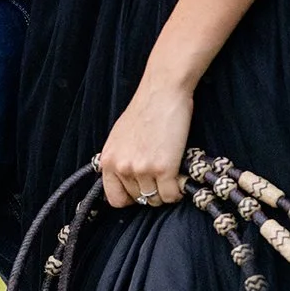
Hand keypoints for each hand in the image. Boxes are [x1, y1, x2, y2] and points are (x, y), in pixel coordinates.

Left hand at [98, 72, 193, 207]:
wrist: (163, 90)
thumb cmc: (145, 108)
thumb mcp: (120, 136)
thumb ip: (119, 159)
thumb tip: (126, 178)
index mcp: (108, 160)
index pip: (115, 198)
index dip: (130, 197)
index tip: (141, 189)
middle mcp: (122, 167)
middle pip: (139, 199)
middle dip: (151, 190)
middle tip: (161, 176)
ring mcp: (143, 169)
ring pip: (156, 199)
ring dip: (165, 190)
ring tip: (172, 175)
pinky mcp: (164, 169)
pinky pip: (171, 196)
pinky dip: (178, 191)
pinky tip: (180, 177)